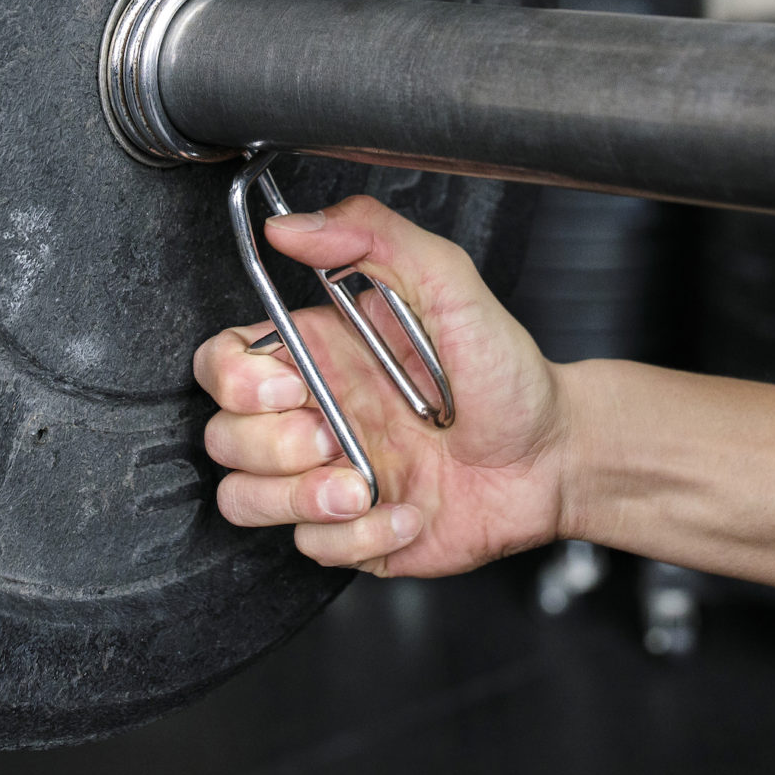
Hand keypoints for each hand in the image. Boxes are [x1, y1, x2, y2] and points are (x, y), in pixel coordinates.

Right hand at [192, 194, 568, 575]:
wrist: (552, 457)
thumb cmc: (505, 371)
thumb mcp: (449, 283)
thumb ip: (373, 237)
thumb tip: (290, 225)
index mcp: (318, 353)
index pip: (221, 363)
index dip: (236, 381)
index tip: (291, 386)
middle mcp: (311, 413)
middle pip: (222, 437)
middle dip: (273, 445)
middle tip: (333, 436)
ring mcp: (325, 476)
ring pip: (242, 500)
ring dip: (299, 499)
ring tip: (363, 486)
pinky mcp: (349, 531)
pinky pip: (309, 549)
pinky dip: (358, 537)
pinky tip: (407, 511)